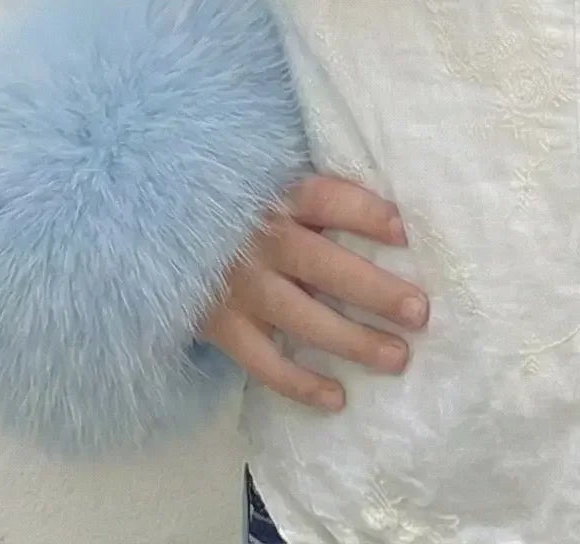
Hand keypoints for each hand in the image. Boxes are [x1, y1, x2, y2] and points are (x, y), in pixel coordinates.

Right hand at [196, 174, 429, 411]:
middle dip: (374, 291)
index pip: (327, 200)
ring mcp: (239, 288)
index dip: (366, 215)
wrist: (160, 225)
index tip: (404, 232)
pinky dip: (299, 384)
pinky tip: (337, 397)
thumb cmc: (240, 202)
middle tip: (418, 312)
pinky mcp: (221, 327)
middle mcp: (259, 242)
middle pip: (324, 266)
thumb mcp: (274, 181)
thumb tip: (391, 216)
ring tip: (397, 357)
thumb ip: (318, 192)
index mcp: (277, 196)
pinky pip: (263, 363)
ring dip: (352, 341)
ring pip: (301, 319)